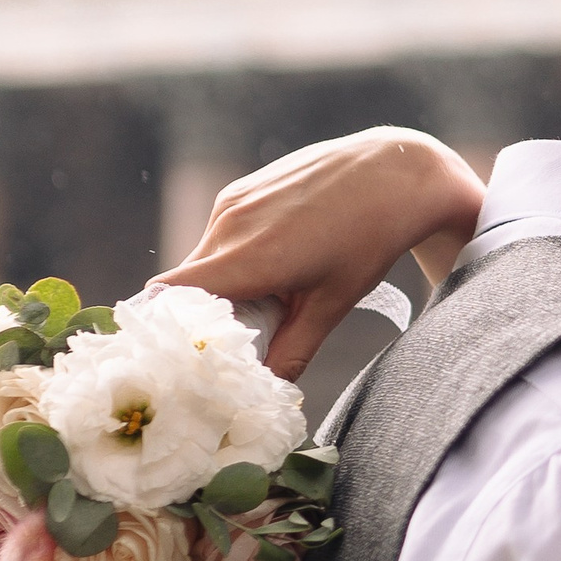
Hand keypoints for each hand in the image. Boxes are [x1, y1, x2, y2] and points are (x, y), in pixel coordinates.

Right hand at [155, 129, 484, 377]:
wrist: (392, 173)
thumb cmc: (368, 239)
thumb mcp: (333, 304)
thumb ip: (293, 351)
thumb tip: (269, 388)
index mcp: (248, 258)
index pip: (170, 294)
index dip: (169, 326)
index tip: (185, 350)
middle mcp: (229, 226)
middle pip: (190, 284)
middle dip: (210, 313)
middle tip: (249, 332)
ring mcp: (232, 202)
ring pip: (206, 259)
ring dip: (226, 283)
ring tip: (276, 290)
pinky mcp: (240, 190)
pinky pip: (221, 234)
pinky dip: (236, 255)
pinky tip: (280, 257)